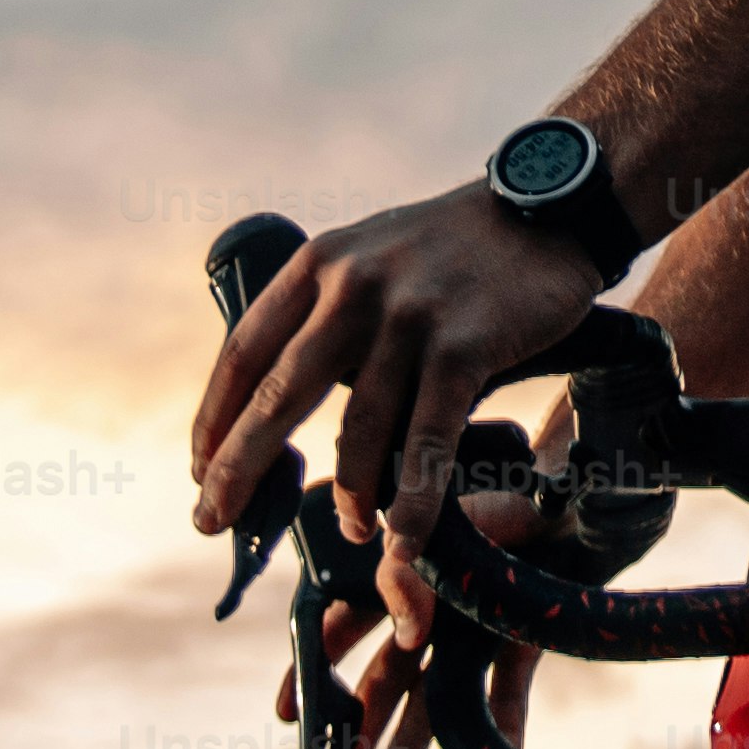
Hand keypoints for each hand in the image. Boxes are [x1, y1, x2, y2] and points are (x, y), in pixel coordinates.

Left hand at [187, 181, 605, 655]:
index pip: (244, 351)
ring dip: (349, 495)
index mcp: (318, 264)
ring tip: (351, 531)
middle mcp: (353, 286)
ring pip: (358, 429)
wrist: (548, 209)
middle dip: (239, 468)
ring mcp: (408, 317)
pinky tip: (404, 539)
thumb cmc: (456, 247)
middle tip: (212, 521)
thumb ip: (329, 313)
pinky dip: (415, 501)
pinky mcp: (463, 347)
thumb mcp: (372, 255)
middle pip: (278, 395)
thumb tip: (286, 400)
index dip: (215, 418)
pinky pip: (427, 440)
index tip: (200, 469)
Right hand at [277, 478, 551, 748]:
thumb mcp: (440, 523)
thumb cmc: (503, 493)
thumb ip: (405, 571)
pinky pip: (506, 689)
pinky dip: (501, 724)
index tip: (290, 714)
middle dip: (359, 725)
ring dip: (414, 740)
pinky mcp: (520, 637)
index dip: (314, 669)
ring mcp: (475, 625)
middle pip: (387, 674)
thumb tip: (408, 634)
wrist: (577, 488)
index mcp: (400, 573)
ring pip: (437, 693)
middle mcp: (433, 606)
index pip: (344, 626)